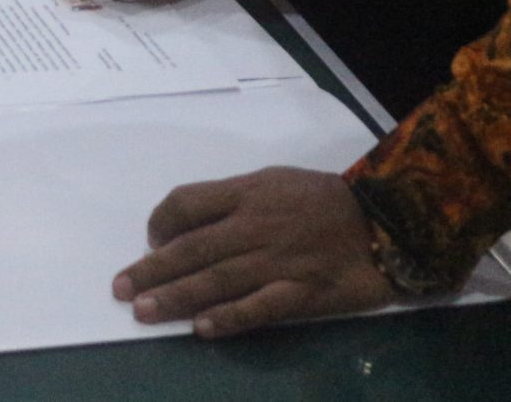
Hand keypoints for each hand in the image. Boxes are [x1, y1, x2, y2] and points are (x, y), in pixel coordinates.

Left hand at [115, 168, 394, 336]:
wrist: (388, 221)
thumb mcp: (273, 181)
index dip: (160, 223)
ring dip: (179, 296)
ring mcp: (281, 261)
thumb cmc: (322, 199)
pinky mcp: (305, 293)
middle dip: (154, 269)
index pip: (188, 203)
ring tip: (145, 311)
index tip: (148, 244)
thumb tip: (184, 226)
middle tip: (121, 288)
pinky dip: (232, 317)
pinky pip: (262, 307)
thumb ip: (231, 200)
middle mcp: (257, 225)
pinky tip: (203, 328)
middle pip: (195, 247)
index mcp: (248, 192)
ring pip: (220, 279)